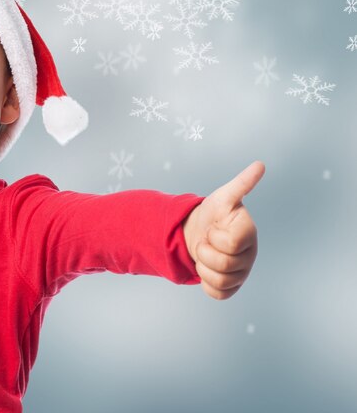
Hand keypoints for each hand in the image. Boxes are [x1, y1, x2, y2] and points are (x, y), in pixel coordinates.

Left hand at [182, 161, 265, 299]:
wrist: (198, 231)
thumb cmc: (213, 213)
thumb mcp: (223, 197)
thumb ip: (241, 184)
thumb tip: (260, 165)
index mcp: (249, 232)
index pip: (231, 243)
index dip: (214, 236)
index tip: (212, 228)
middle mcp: (250, 253)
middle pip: (225, 264)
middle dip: (205, 252)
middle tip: (205, 241)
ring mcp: (242, 271)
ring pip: (221, 281)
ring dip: (203, 267)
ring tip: (204, 254)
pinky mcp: (232, 286)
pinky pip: (218, 294)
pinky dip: (206, 283)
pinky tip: (205, 269)